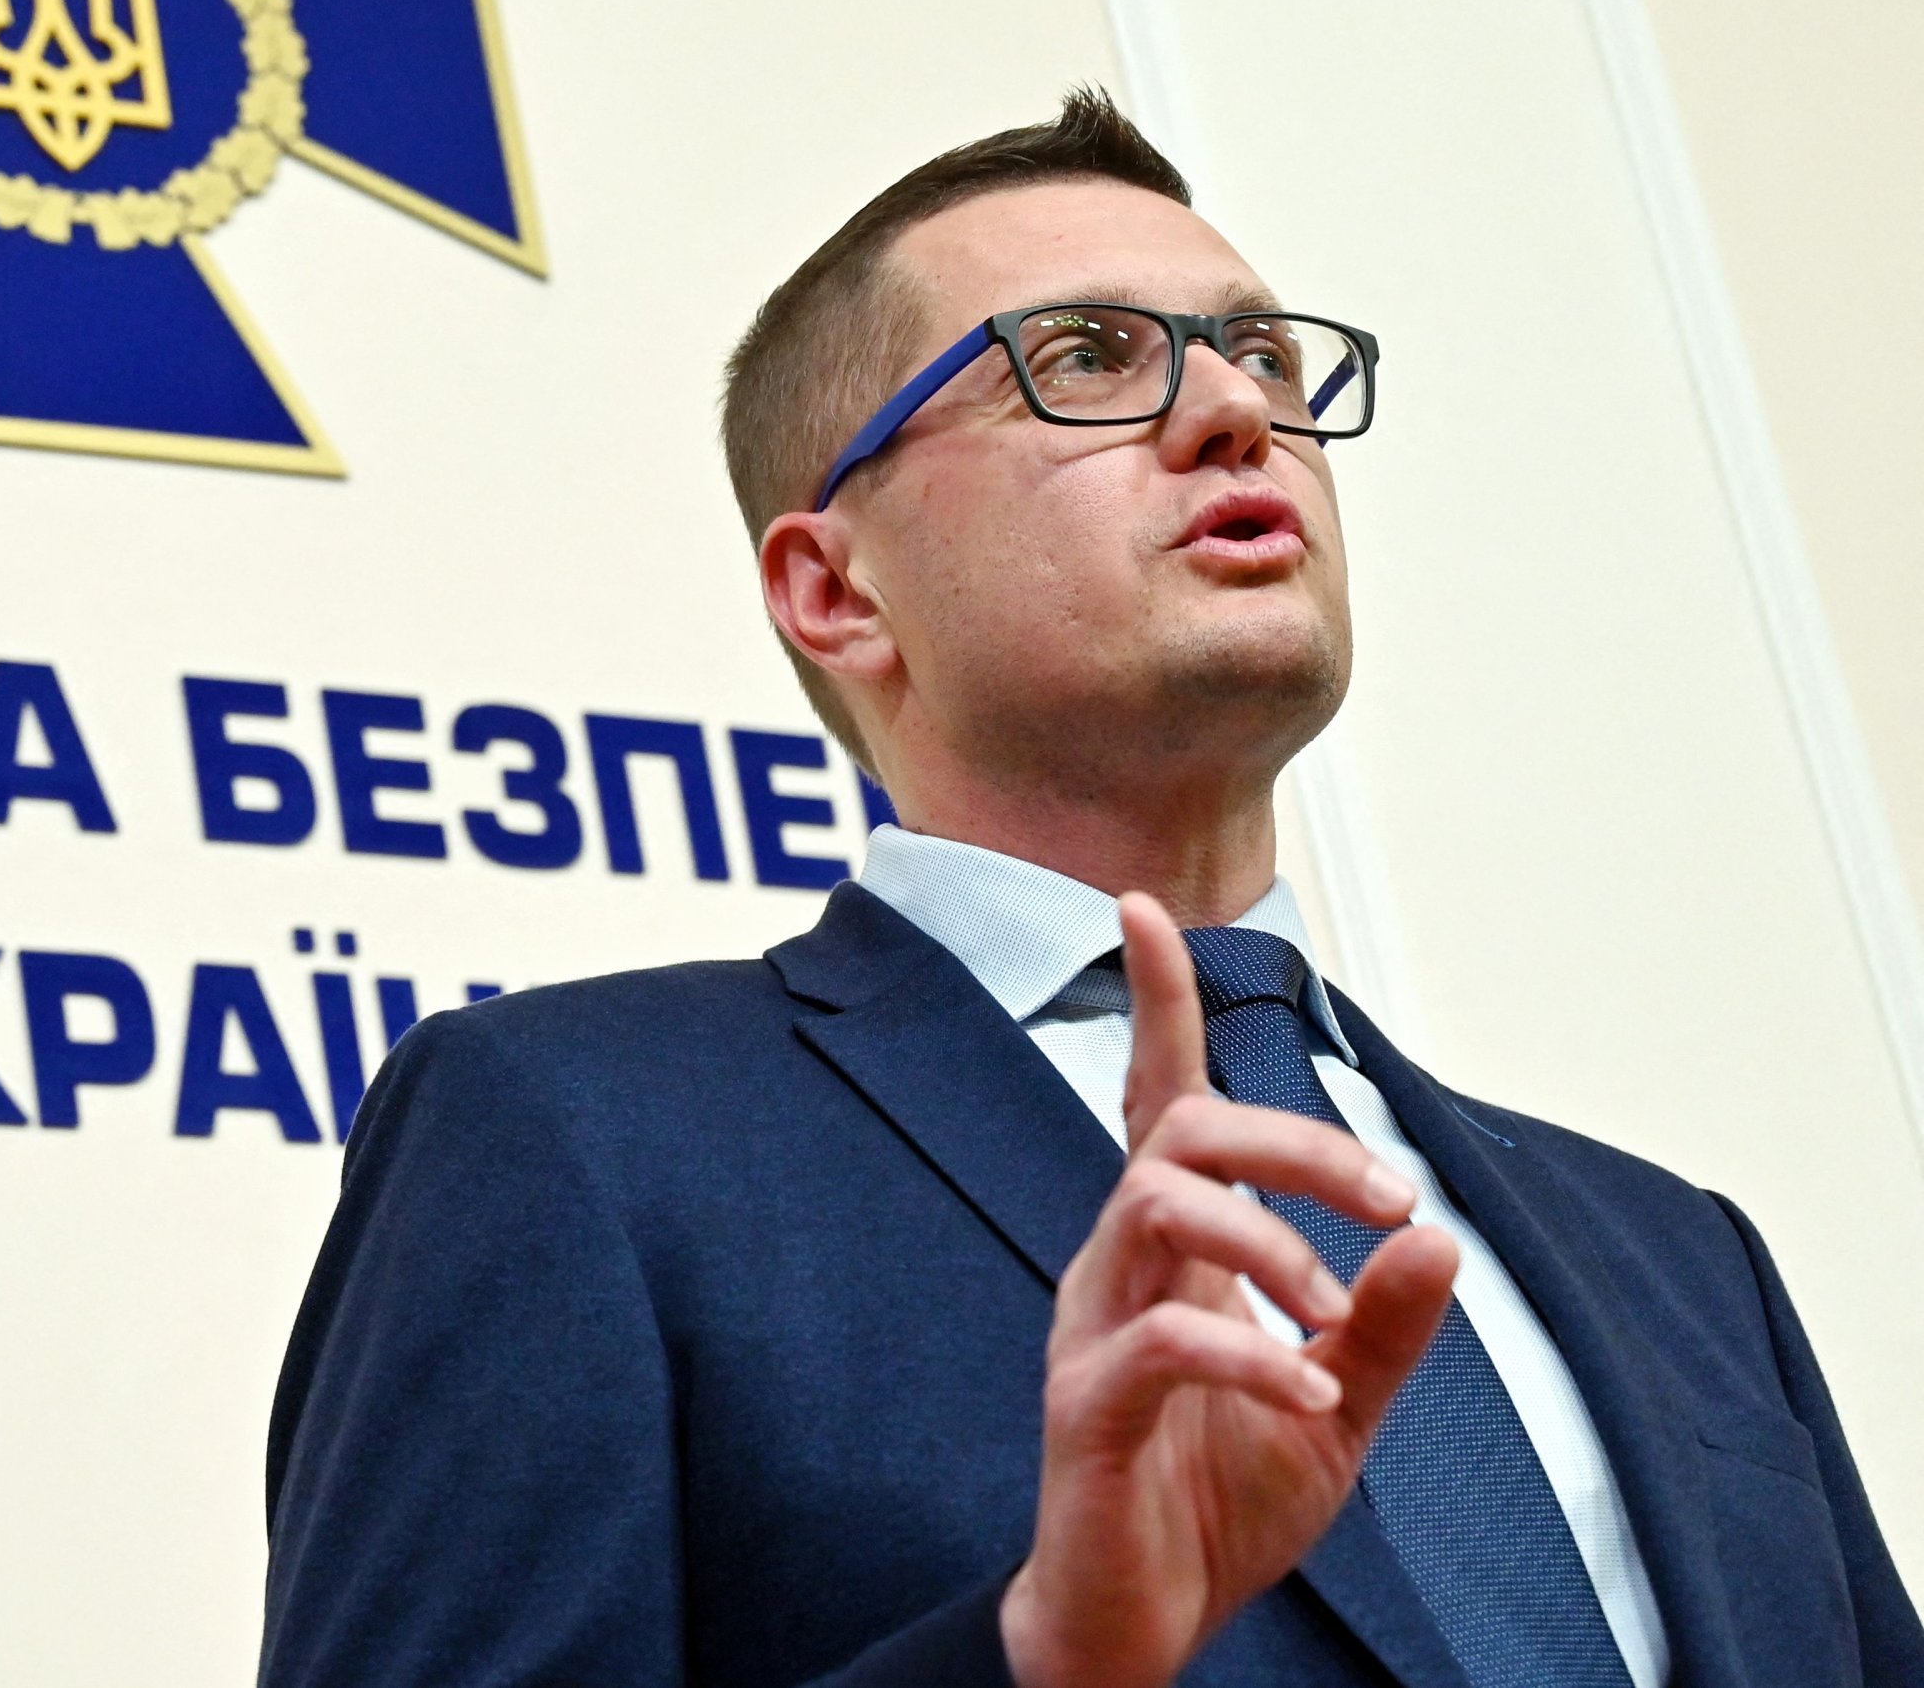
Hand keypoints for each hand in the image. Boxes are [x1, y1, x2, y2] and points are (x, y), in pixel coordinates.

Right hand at [997, 893, 1460, 1687]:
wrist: (1137, 1624)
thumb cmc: (1217, 1503)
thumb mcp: (1337, 1410)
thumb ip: (1387, 1327)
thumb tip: (1438, 1231)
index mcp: (1172, 1254)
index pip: (1155, 1101)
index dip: (1156, 1004)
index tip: (1144, 908)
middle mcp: (1120, 1267)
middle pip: (1179, 1134)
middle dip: (1291, 1140)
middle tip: (1384, 1197)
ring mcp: (1094, 1329)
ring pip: (1154, 1205)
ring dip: (1270, 1241)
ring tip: (1334, 1314)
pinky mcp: (1087, 1405)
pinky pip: (1161, 1338)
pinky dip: (1248, 1356)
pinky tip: (1302, 1397)